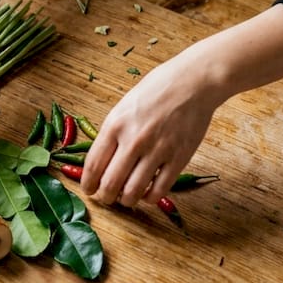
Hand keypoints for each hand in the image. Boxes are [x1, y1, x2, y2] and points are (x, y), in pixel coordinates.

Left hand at [79, 53, 221, 207]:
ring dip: (126, 201)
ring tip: (127, 198)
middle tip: (107, 198)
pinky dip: (150, 198)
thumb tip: (102, 161)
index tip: (89, 190)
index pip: (93, 165)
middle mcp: (133, 140)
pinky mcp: (178, 159)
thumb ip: (113, 133)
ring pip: (133, 192)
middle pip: (110, 184)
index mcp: (115, 124)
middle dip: (105, 197)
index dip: (88, 184)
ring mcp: (157, 151)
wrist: (194, 81)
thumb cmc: (158, 89)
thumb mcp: (125, 105)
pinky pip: (159, 190)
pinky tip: (148, 194)